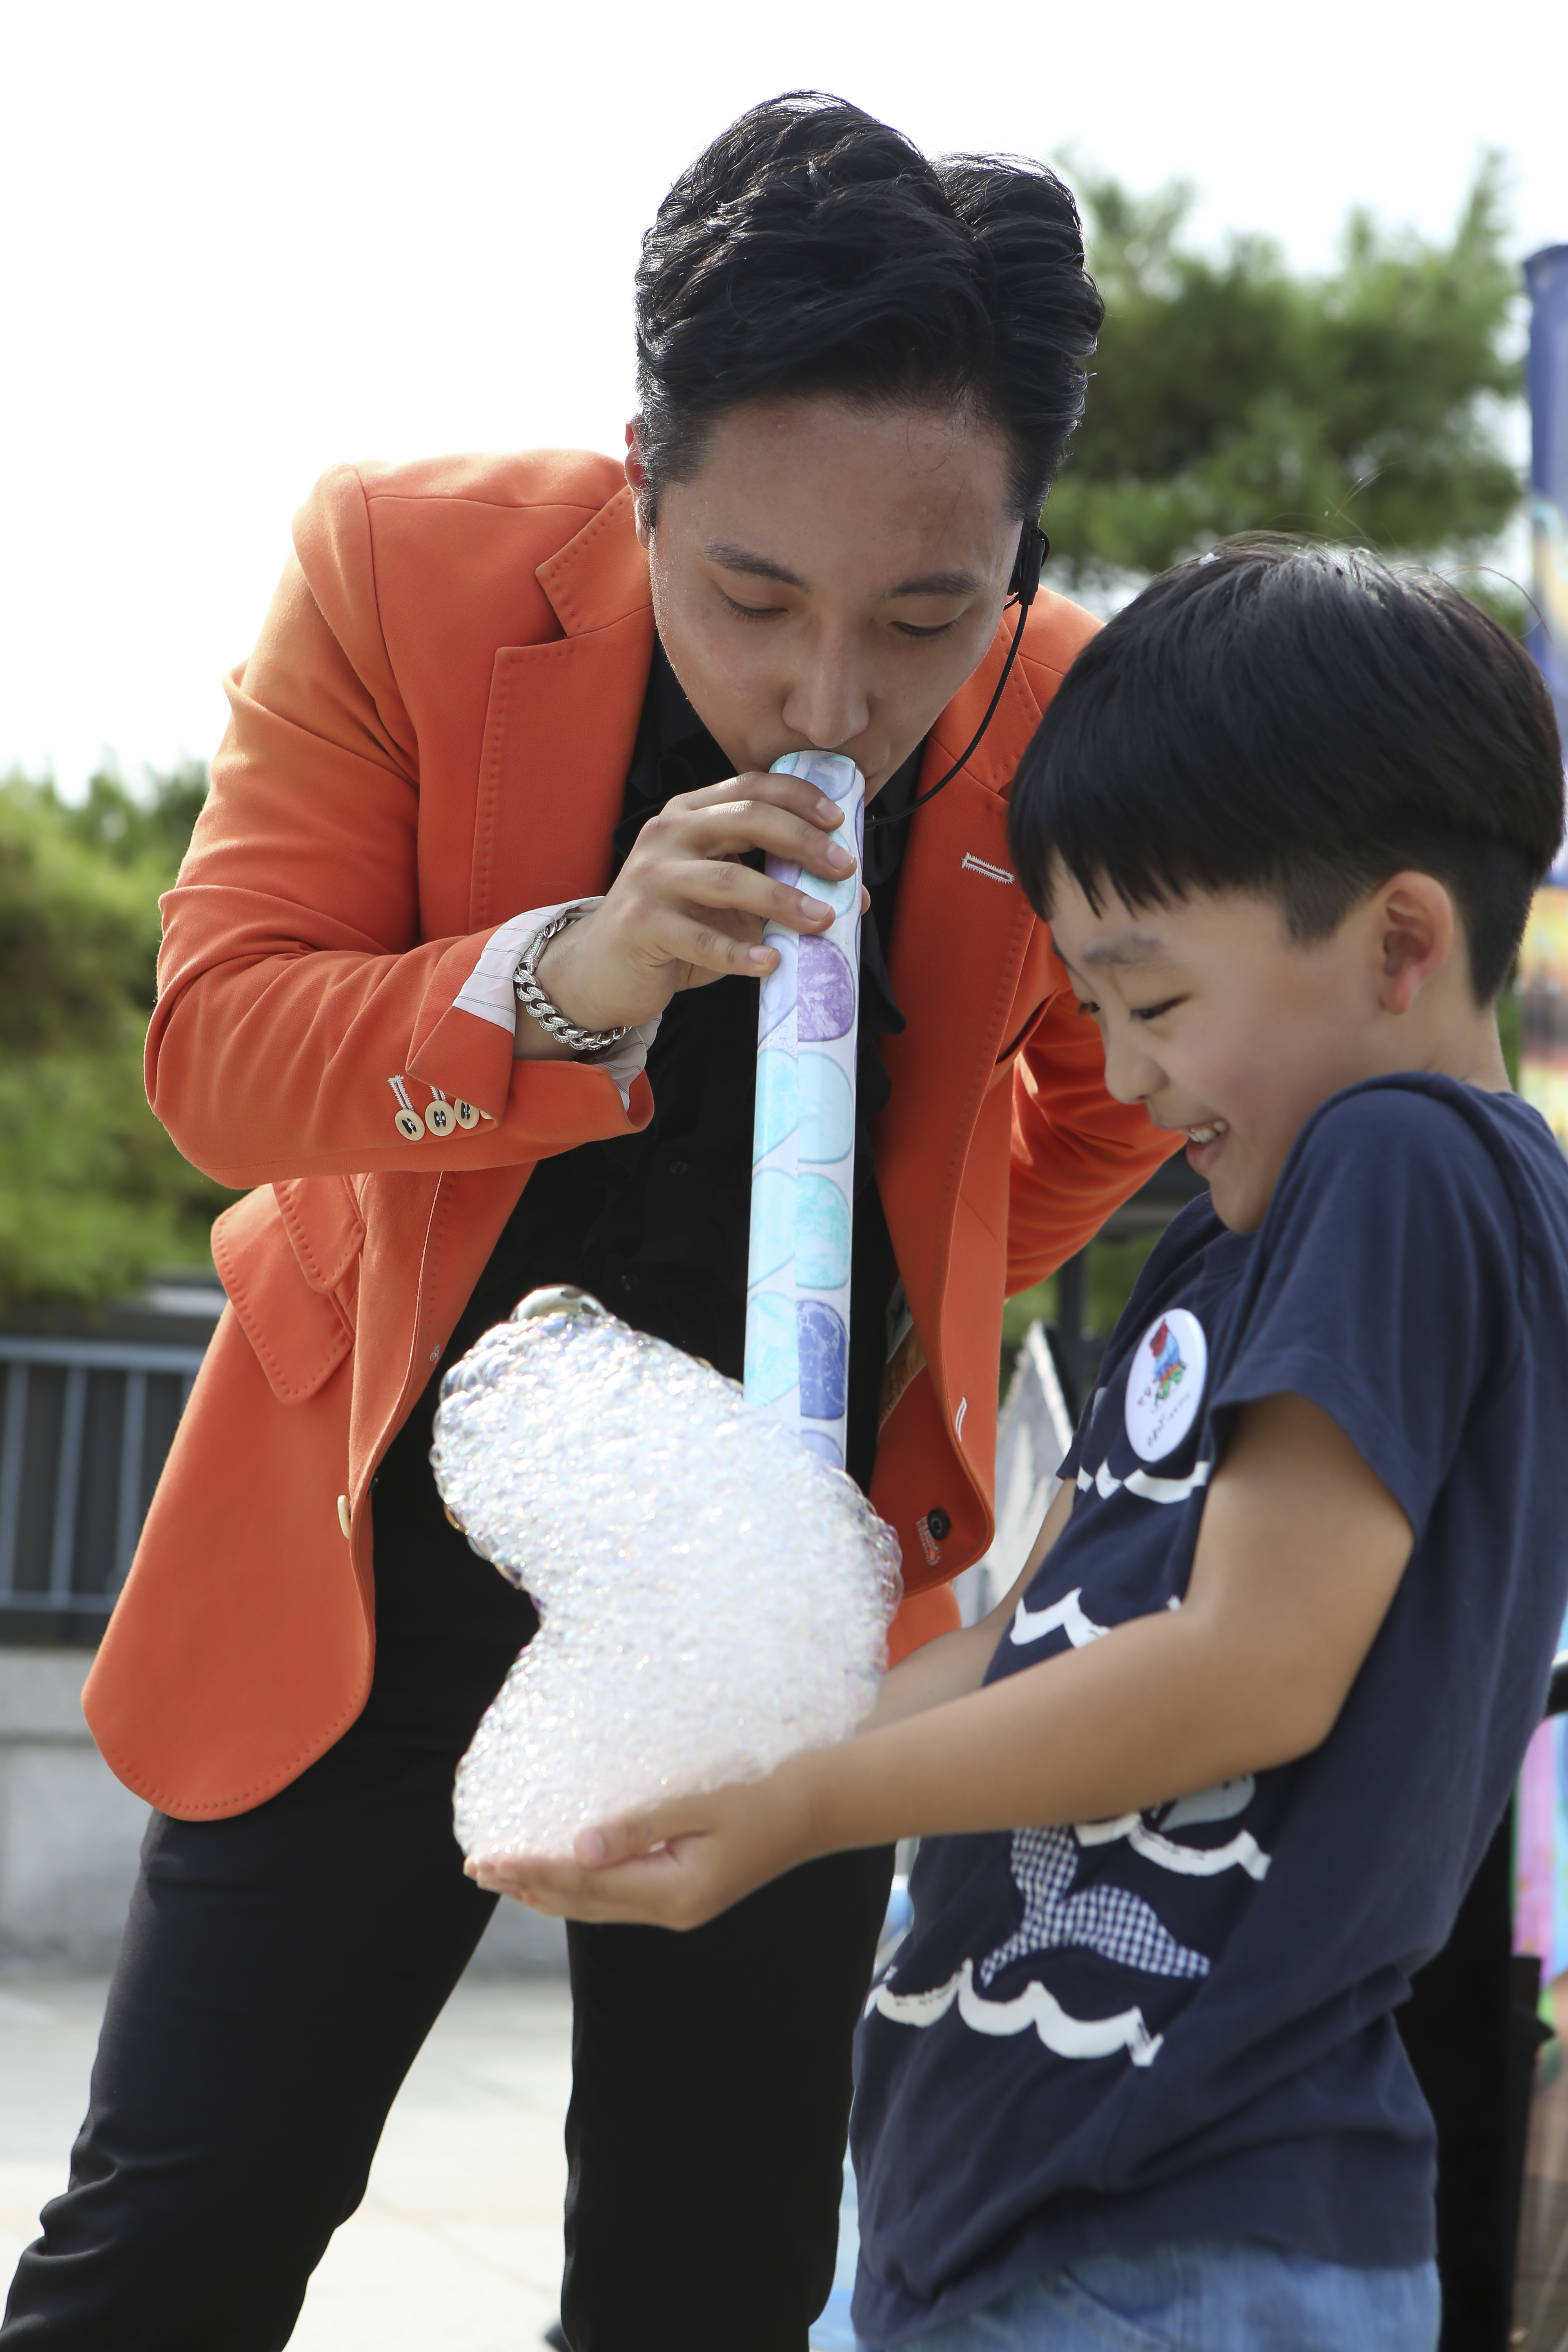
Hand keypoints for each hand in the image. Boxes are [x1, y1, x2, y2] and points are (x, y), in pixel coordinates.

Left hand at [466, 1755, 821, 1928]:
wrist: (808, 1813)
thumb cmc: (758, 1798)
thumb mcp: (699, 1807)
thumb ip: (638, 1827)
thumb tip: (577, 1847)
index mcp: (672, 1893)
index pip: (582, 1883)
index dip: (531, 1870)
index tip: (488, 1858)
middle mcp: (668, 1911)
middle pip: (580, 1903)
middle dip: (526, 1885)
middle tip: (477, 1868)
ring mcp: (675, 1909)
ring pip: (594, 1907)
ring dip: (546, 1891)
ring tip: (504, 1878)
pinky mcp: (680, 1898)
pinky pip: (615, 1900)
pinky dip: (578, 1890)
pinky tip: (560, 1878)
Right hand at [527, 771, 863, 1040]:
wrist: (604, 968)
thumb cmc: (676, 926)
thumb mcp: (727, 899)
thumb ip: (775, 885)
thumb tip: (852, 897)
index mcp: (689, 814)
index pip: (750, 787)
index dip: (799, 798)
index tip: (839, 821)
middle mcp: (667, 833)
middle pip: (745, 820)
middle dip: (802, 842)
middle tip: (843, 869)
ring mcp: (650, 877)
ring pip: (728, 879)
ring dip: (783, 899)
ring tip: (822, 919)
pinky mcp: (641, 923)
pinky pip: (701, 940)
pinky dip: (741, 953)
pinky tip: (773, 963)